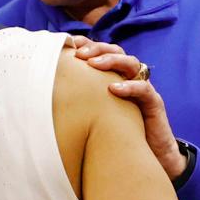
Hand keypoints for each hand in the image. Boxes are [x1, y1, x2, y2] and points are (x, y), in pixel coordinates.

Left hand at [72, 36, 186, 180]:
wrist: (147, 157)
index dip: (88, 44)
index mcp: (115, 76)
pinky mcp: (154, 104)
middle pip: (117, 51)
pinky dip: (130, 86)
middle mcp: (129, 79)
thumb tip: (46, 96)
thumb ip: (79, 102)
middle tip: (79, 54)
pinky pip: (144, 89)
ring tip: (93, 65)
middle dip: (97, 48)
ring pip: (132, 63)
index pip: (103, 52)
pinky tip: (114, 89)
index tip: (70, 42)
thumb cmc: (116, 135)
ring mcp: (143, 89)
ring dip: (111, 60)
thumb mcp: (94, 114)